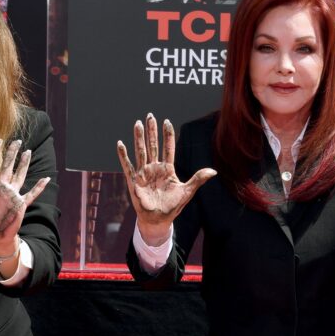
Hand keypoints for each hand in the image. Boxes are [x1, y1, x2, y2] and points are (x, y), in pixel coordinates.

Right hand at [116, 113, 215, 243]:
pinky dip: (124, 155)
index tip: (167, 121)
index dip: (168, 135)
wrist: (158, 220)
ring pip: (141, 151)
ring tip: (138, 124)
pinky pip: (128, 166)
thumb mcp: (187, 191)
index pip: (168, 148)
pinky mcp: (134, 181)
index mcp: (167, 169)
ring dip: (139, 138)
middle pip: (153, 145)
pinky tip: (120, 144)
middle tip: (150, 115)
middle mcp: (155, 168)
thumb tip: (214, 171)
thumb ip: (198, 179)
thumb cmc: (172, 207)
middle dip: (152, 131)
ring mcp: (144, 173)